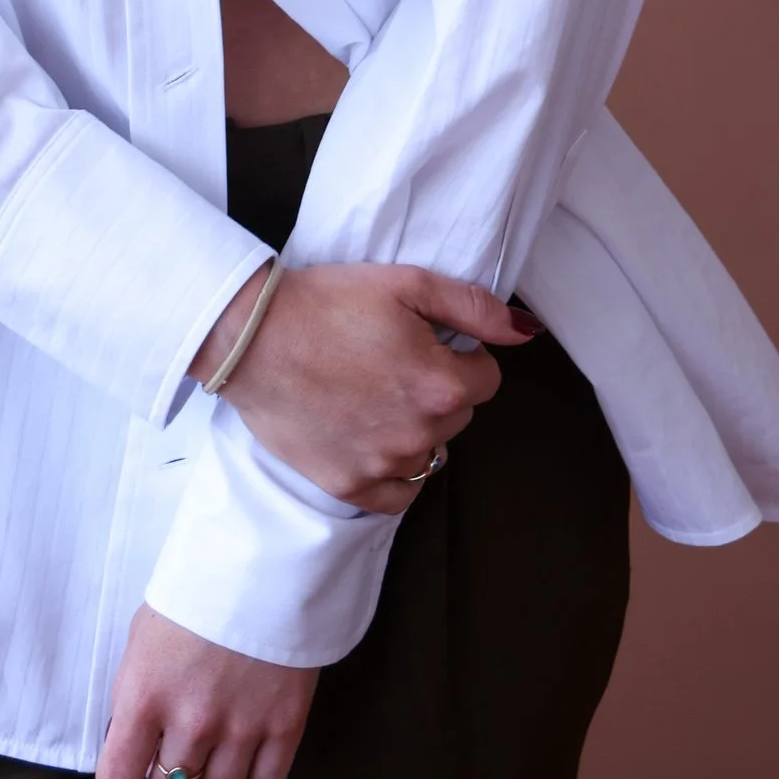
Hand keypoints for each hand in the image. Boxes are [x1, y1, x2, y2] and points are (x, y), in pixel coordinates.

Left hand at [96, 603, 316, 778]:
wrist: (265, 553)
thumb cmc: (196, 586)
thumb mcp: (145, 634)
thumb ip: (136, 692)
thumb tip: (134, 738)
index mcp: (145, 696)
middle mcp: (191, 723)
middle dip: (168, 778)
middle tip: (177, 747)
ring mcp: (241, 728)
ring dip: (213, 776)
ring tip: (217, 742)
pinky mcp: (286, 724)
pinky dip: (258, 767)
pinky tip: (253, 737)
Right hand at [191, 261, 535, 513]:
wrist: (252, 336)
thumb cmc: (326, 303)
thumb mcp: (407, 283)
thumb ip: (474, 308)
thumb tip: (526, 332)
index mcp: (442, 384)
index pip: (486, 379)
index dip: (460, 354)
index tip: (426, 339)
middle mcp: (420, 434)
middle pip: (457, 416)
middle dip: (437, 389)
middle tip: (392, 359)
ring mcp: (384, 465)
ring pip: (429, 452)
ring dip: (414, 427)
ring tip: (373, 392)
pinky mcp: (349, 485)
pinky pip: (398, 495)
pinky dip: (395, 471)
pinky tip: (372, 438)